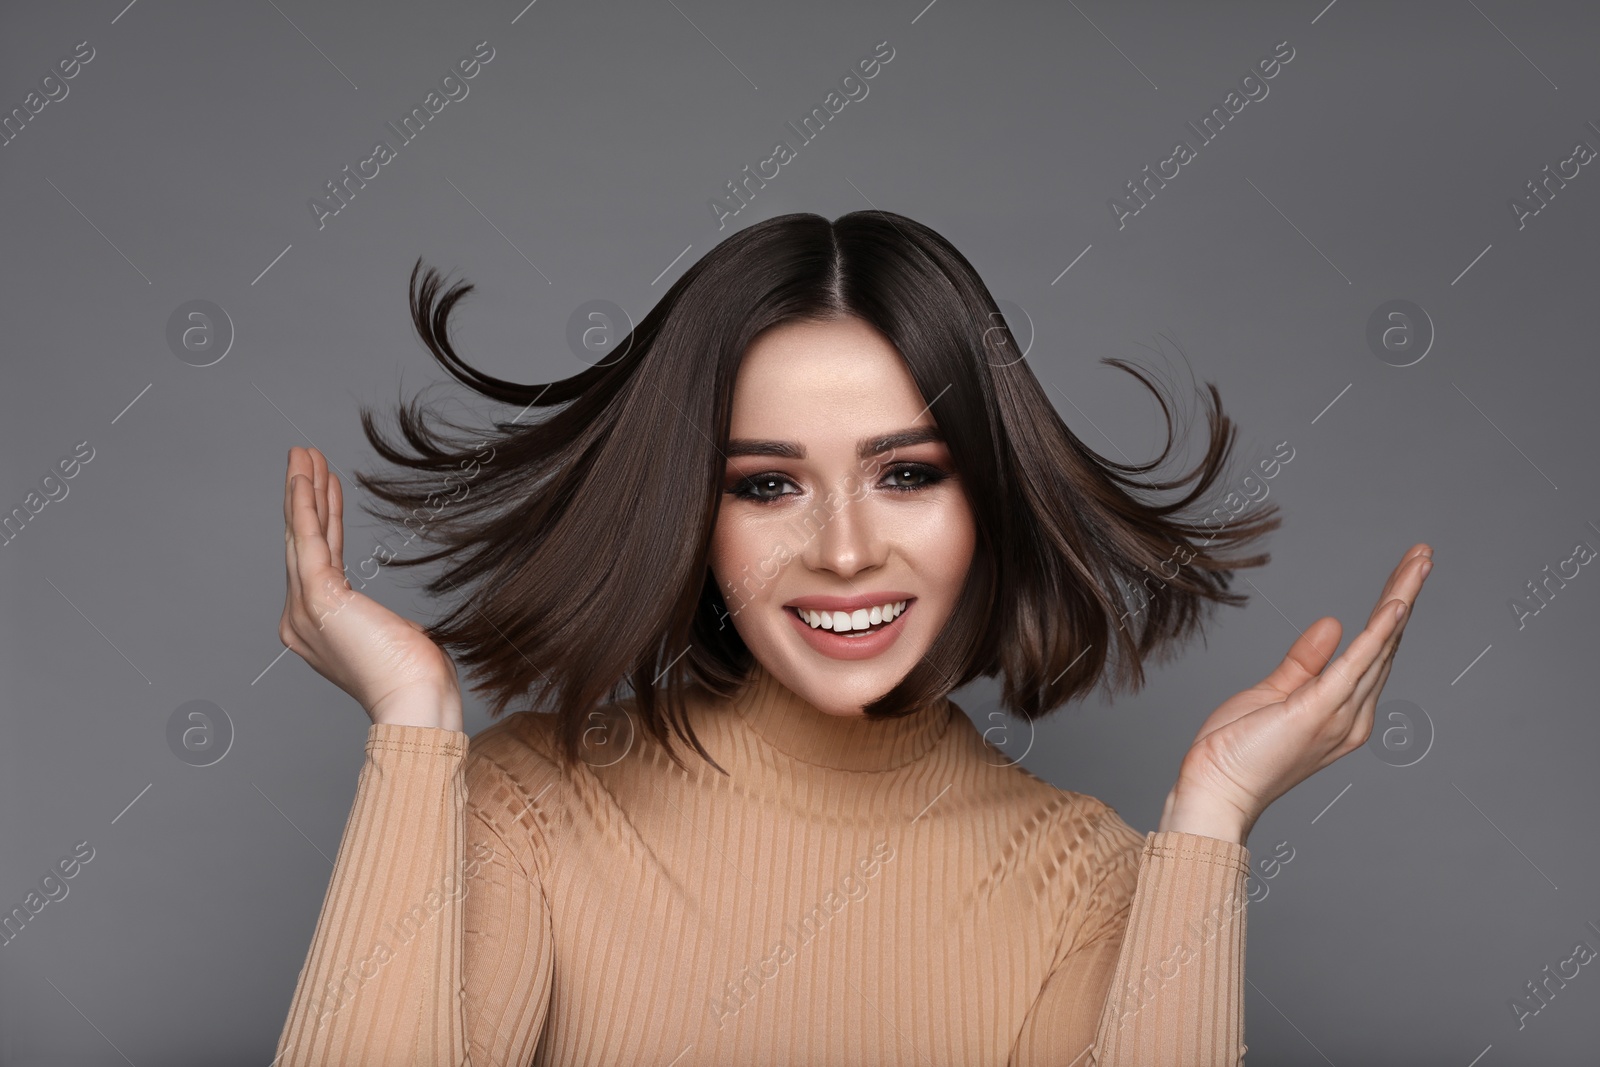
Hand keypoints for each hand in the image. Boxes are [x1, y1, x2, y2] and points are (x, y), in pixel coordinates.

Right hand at [279, 446, 464, 730]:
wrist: (416, 701)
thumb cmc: (414, 680)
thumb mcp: (394, 641)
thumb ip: (381, 627)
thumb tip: (394, 627)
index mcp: (317, 628)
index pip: (321, 559)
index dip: (324, 519)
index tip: (328, 487)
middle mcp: (300, 619)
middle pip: (305, 542)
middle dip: (307, 496)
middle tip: (306, 458)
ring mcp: (304, 609)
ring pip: (302, 535)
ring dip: (303, 490)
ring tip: (303, 454)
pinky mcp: (318, 598)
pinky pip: (308, 539)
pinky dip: (304, 504)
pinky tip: (304, 476)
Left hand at [1159, 542, 1433, 841]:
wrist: (1217, 790)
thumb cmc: (1239, 750)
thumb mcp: (1275, 692)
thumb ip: (1305, 660)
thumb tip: (1334, 623)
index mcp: (1344, 710)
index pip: (1373, 650)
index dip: (1389, 610)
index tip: (1404, 572)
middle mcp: (1354, 715)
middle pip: (1386, 643)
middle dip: (1404, 594)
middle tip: (1423, 554)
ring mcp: (1341, 716)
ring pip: (1379, 647)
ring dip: (1399, 600)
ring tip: (1418, 563)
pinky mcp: (1320, 712)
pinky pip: (1355, 666)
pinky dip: (1377, 634)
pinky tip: (1394, 606)